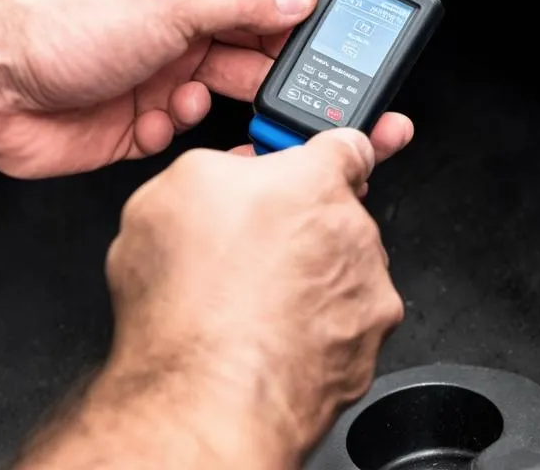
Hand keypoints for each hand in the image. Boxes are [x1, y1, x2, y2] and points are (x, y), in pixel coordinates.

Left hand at [0, 0, 413, 176]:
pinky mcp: (121, 109)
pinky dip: (166, 126)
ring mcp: (136, 59)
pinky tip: (147, 118)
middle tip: (279, 89)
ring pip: (205, 85)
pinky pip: (170, 123)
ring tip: (185, 97)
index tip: (307, 45)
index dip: (278, 17)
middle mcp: (152, 6)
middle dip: (248, 66)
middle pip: (230, 38)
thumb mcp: (163, 0)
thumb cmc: (42, 15)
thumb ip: (240, 2)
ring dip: (200, 97)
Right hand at [16, 130, 403, 468]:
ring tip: (252, 299)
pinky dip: (318, 326)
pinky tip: (270, 333)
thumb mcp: (173, 188)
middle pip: (337, 211)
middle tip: (254, 243)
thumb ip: (220, 163)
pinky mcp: (365, 346)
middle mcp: (353, 231)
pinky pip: (345, 322)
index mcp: (315, 179)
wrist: (207, 397)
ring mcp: (366, 291)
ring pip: (343, 268)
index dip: (321, 152)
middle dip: (302, 222)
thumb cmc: (190, 298)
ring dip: (312, 275)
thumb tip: (231, 169)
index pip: (346, 141)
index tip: (309, 162)